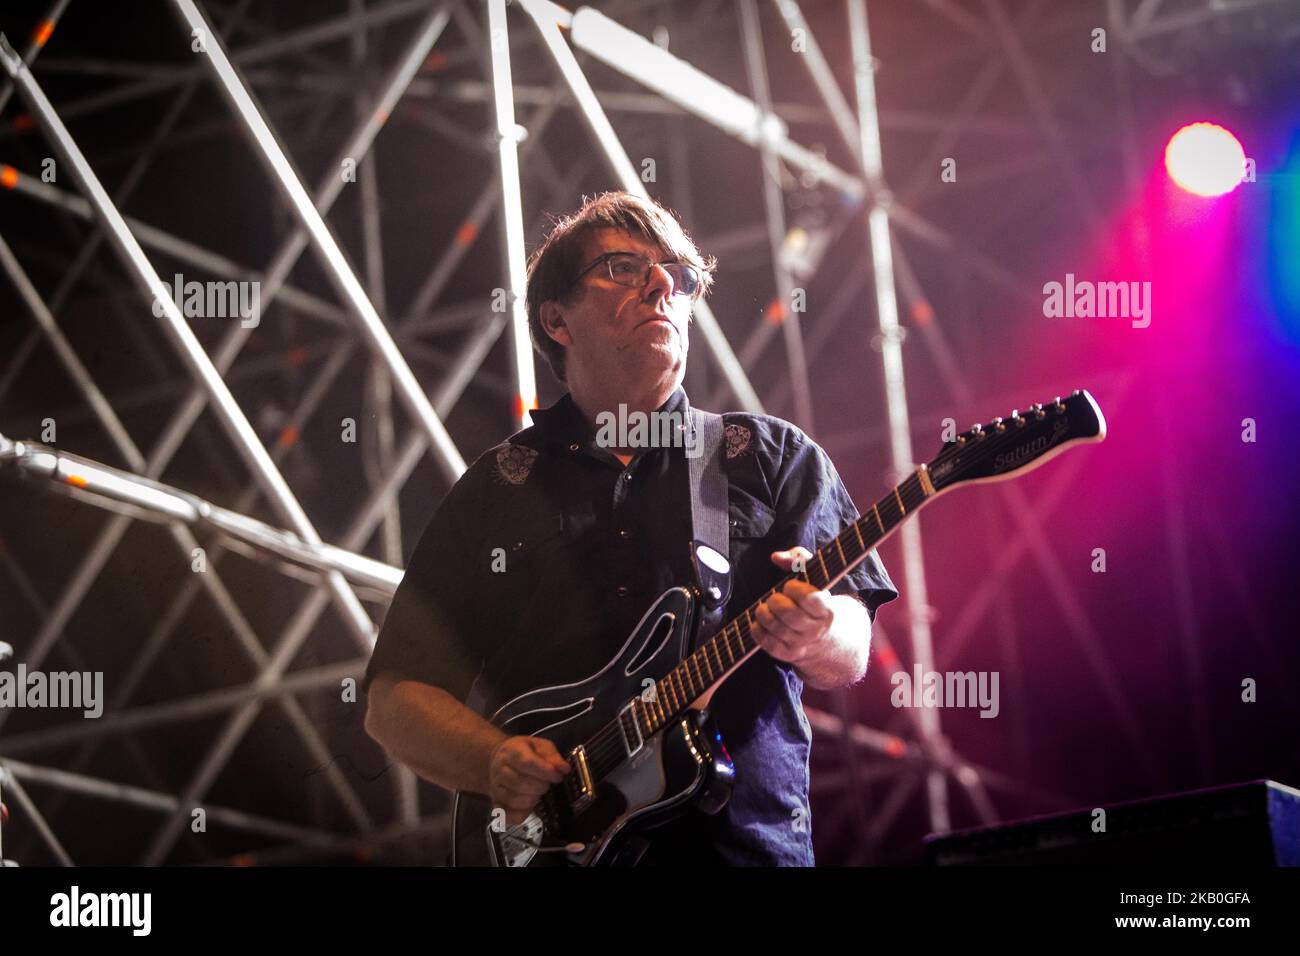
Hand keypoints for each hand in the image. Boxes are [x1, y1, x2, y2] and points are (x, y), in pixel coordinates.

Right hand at [487, 735, 569, 826]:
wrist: (499, 759)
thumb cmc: (524, 752)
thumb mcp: (540, 746)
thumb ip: (553, 757)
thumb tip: (564, 769)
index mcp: (512, 751)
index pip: (526, 763)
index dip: (545, 772)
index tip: (557, 777)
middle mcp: (500, 769)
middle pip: (519, 782)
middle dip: (540, 787)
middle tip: (547, 785)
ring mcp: (495, 787)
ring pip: (513, 800)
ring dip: (532, 799)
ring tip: (538, 793)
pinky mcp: (496, 803)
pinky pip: (508, 815)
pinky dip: (522, 814)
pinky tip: (530, 806)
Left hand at [752, 547, 835, 665]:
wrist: (830, 642)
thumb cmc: (818, 604)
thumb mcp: (818, 580)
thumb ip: (800, 559)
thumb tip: (776, 557)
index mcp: (826, 610)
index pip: (808, 598)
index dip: (794, 588)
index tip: (790, 586)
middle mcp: (815, 630)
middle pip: (787, 612)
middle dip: (775, 600)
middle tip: (776, 598)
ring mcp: (800, 644)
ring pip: (773, 626)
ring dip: (763, 612)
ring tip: (768, 608)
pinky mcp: (786, 655)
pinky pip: (764, 641)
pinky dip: (757, 628)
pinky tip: (763, 622)